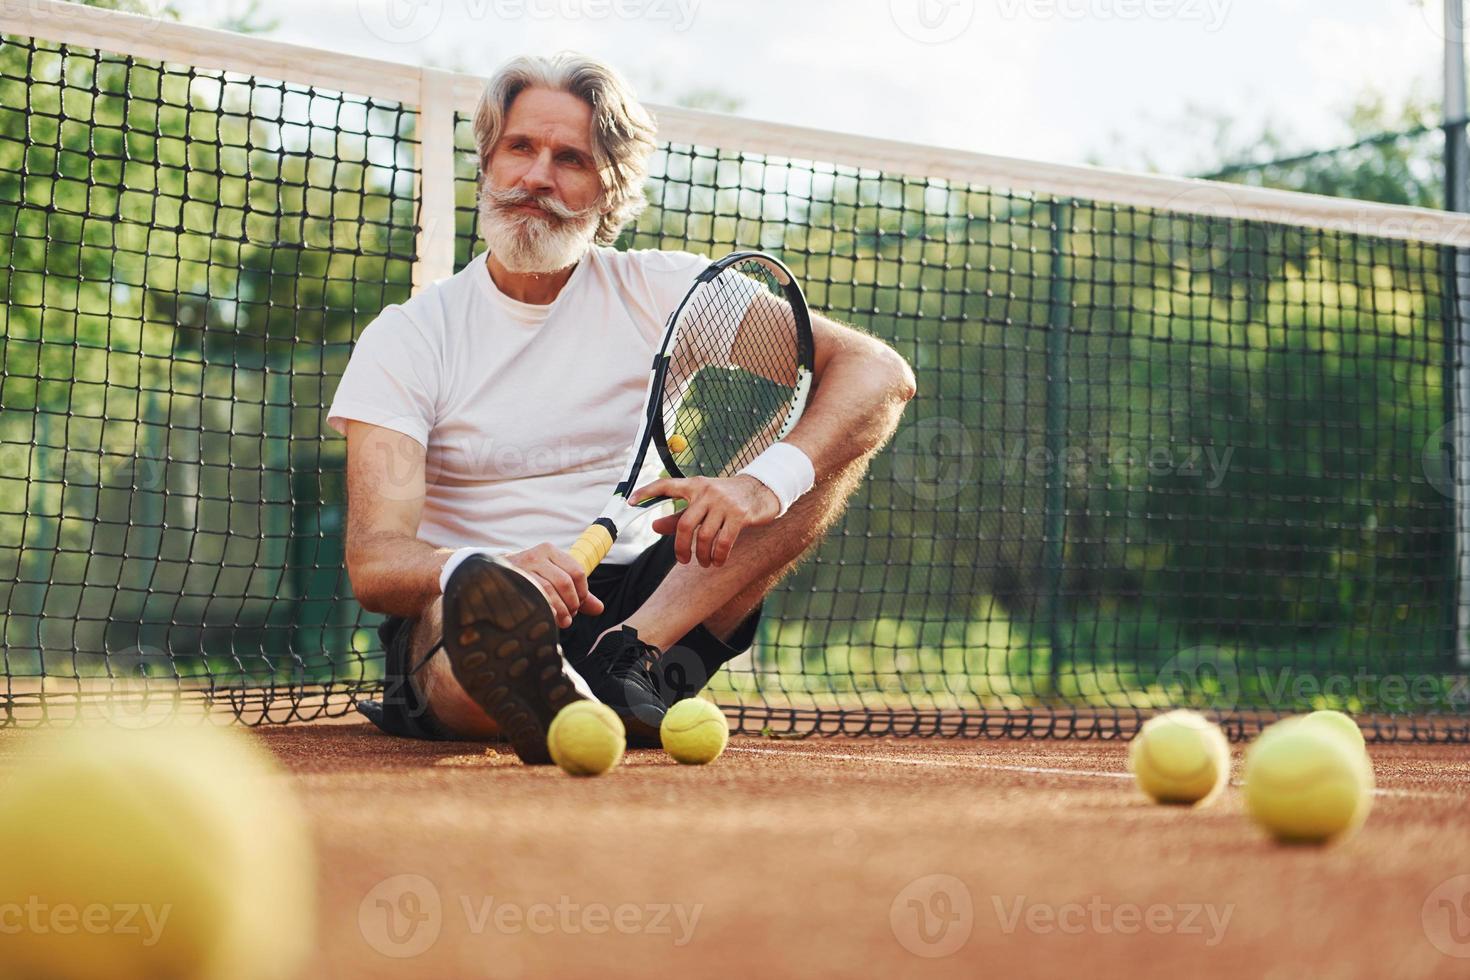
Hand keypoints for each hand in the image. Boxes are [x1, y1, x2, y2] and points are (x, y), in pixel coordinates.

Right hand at [502, 543, 605, 627]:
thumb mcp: (556, 579)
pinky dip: (545, 610)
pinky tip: (549, 617)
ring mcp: (521, 568)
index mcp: (550, 551)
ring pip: (548, 590)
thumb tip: (599, 608)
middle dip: (572, 603)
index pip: (576, 571)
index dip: (582, 592)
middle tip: (570, 615)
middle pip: (564, 582)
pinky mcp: (511, 582)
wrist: (496, 575)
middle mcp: (536, 555)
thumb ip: (578, 594)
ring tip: (563, 620)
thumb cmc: (533, 578)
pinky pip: (532, 597)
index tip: (579, 604)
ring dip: (560, 610)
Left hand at [633, 475, 780, 566]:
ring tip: (703, 563)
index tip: (630, 502)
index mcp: (694, 485)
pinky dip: (718, 556)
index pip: (666, 485)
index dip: (647, 492)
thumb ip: (678, 516)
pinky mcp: (739, 515)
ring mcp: (724, 503)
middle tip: (683, 560)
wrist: (762, 491)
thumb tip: (654, 527)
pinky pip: (723, 542)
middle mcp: (707, 492)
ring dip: (702, 556)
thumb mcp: (702, 503)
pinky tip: (717, 561)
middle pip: (684, 525)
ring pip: (704, 537)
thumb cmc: (727, 499)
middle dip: (680, 548)